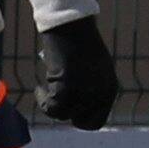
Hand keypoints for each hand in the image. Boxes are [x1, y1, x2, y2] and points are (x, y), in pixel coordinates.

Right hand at [33, 16, 120, 132]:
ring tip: (44, 89)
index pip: (96, 120)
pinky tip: (39, 86)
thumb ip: (90, 90)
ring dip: (50, 105)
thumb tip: (77, 109)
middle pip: (81, 122)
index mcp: (110, 89)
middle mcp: (100, 94)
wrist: (72, 25)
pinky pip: (50, 107)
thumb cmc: (80, 43)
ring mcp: (85, 93)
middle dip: (67, 113)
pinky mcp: (67, 89)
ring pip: (63, 115)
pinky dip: (42, 99)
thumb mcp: (93, 70)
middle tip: (55, 103)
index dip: (80, 117)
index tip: (69, 110)